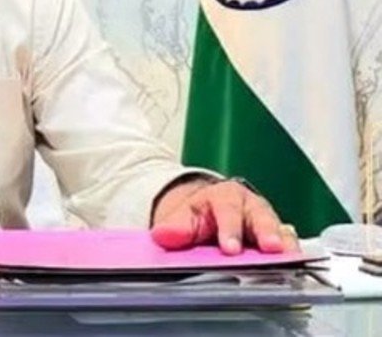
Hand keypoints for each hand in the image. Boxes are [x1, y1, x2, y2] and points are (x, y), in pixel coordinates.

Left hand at [150, 178, 298, 254]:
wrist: (206, 213)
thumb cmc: (198, 215)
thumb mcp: (181, 217)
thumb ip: (174, 227)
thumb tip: (164, 234)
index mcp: (224, 197)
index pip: (227, 210)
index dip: (230, 230)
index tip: (230, 249)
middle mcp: (250, 206)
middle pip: (261, 217)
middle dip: (267, 232)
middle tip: (271, 248)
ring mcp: (266, 221)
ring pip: (279, 229)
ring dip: (284, 244)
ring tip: (288, 258)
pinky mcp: (277, 236)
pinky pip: (287, 243)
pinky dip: (290, 253)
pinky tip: (294, 263)